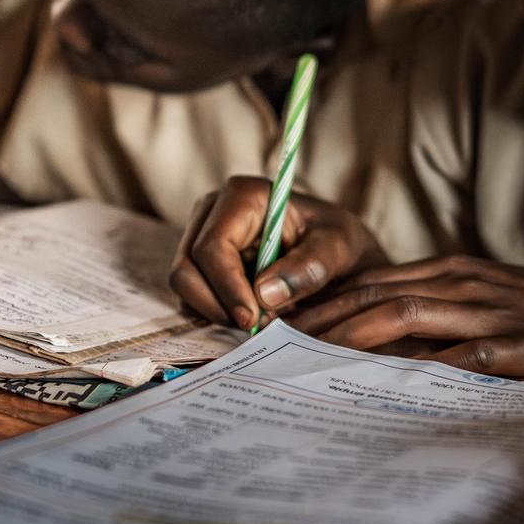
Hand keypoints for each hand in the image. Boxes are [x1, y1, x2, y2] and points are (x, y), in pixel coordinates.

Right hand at [172, 176, 382, 328]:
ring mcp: (201, 237)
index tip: (252, 318)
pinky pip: (191, 297)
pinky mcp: (201, 264)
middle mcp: (212, 212)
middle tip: (256, 327)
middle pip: (186, 269)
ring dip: (218, 313)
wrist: (334, 250)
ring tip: (261, 320)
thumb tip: (264, 295)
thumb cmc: (336, 240)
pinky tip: (250, 315)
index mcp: (242, 196)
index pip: (212, 247)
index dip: (227, 288)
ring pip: (185, 287)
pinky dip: (216, 313)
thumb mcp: (338, 247)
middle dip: (218, 306)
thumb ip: (309, 267)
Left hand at [285, 256, 523, 384]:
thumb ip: (442, 325)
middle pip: (377, 294)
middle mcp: (468, 284)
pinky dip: (424, 368)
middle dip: (322, 320)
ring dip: (354, 337)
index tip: (277, 327)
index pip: (373, 281)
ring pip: (408, 316)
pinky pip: (466, 355)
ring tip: (308, 363)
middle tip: (271, 348)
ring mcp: (497, 311)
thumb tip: (378, 355)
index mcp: (457, 274)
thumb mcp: (493, 315)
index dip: (323, 302)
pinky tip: (388, 386)